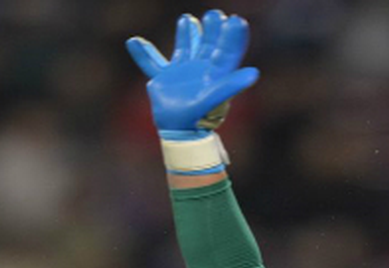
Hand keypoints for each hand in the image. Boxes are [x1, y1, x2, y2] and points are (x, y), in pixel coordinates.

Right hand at [126, 10, 259, 135]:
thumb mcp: (215, 96)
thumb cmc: (200, 116)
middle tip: (214, 15)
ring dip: (186, 35)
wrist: (179, 132)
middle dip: (211, 30)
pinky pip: (152, 63)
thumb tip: (254, 73)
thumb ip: (232, 84)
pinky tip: (133, 41)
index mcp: (215, 72)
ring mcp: (182, 73)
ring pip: (184, 49)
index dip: (231, 35)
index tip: (234, 19)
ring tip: (187, 19)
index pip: (226, 49)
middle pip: (208, 45)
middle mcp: (201, 70)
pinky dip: (143, 53)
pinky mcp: (164, 79)